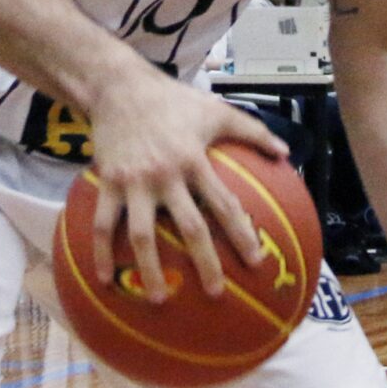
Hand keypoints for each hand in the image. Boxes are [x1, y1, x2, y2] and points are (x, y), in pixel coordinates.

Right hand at [85, 68, 287, 302]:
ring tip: (160, 299)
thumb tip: (285, 152)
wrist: (120, 89)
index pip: (224, 205)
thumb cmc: (174, 101)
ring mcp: (134, 183)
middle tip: (216, 293)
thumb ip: (253, 132)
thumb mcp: (217, 111)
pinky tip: (105, 280)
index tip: (255, 262)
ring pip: (142, 235)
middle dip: (204, 263)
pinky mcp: (108, 184)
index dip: (241, 235)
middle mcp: (166, 176)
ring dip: (151, 270)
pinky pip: (103, 224)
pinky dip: (101, 253)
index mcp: (195, 161)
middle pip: (189, 228)